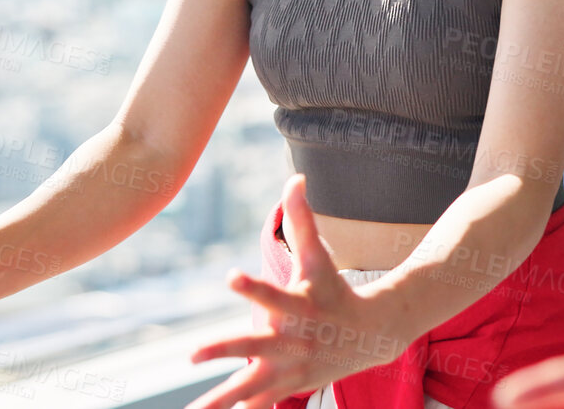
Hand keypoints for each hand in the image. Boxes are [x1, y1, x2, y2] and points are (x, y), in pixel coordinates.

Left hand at [185, 175, 407, 407]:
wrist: (371, 336)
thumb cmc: (336, 289)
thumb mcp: (320, 257)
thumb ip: (302, 219)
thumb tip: (294, 177)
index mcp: (297, 307)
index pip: (271, 293)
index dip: (251, 286)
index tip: (230, 277)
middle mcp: (291, 340)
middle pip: (253, 346)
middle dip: (224, 350)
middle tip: (192, 354)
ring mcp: (288, 369)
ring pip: (249, 388)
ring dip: (221, 400)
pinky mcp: (285, 387)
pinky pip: (258, 404)